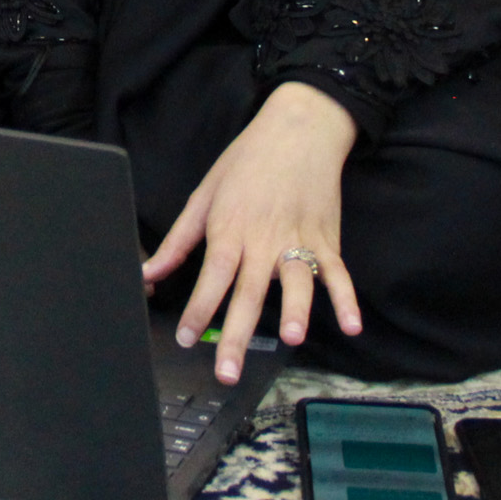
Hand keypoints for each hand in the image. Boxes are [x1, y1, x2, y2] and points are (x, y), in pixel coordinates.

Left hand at [141, 79, 363, 380]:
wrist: (299, 129)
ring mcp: (298, 239)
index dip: (197, 309)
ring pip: (296, 282)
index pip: (211, 276)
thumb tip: (148, 272)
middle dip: (236, 333)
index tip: (186, 338)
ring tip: (290, 336)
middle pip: (248, 291)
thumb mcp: (204, 194)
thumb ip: (179, 239)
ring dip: (294, 309)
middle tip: (227, 370)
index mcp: (230, 228)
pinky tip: (352, 324)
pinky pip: (338, 273)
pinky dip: (347, 298)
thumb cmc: (247, 161)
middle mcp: (263, 239)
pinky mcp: (327, 238)